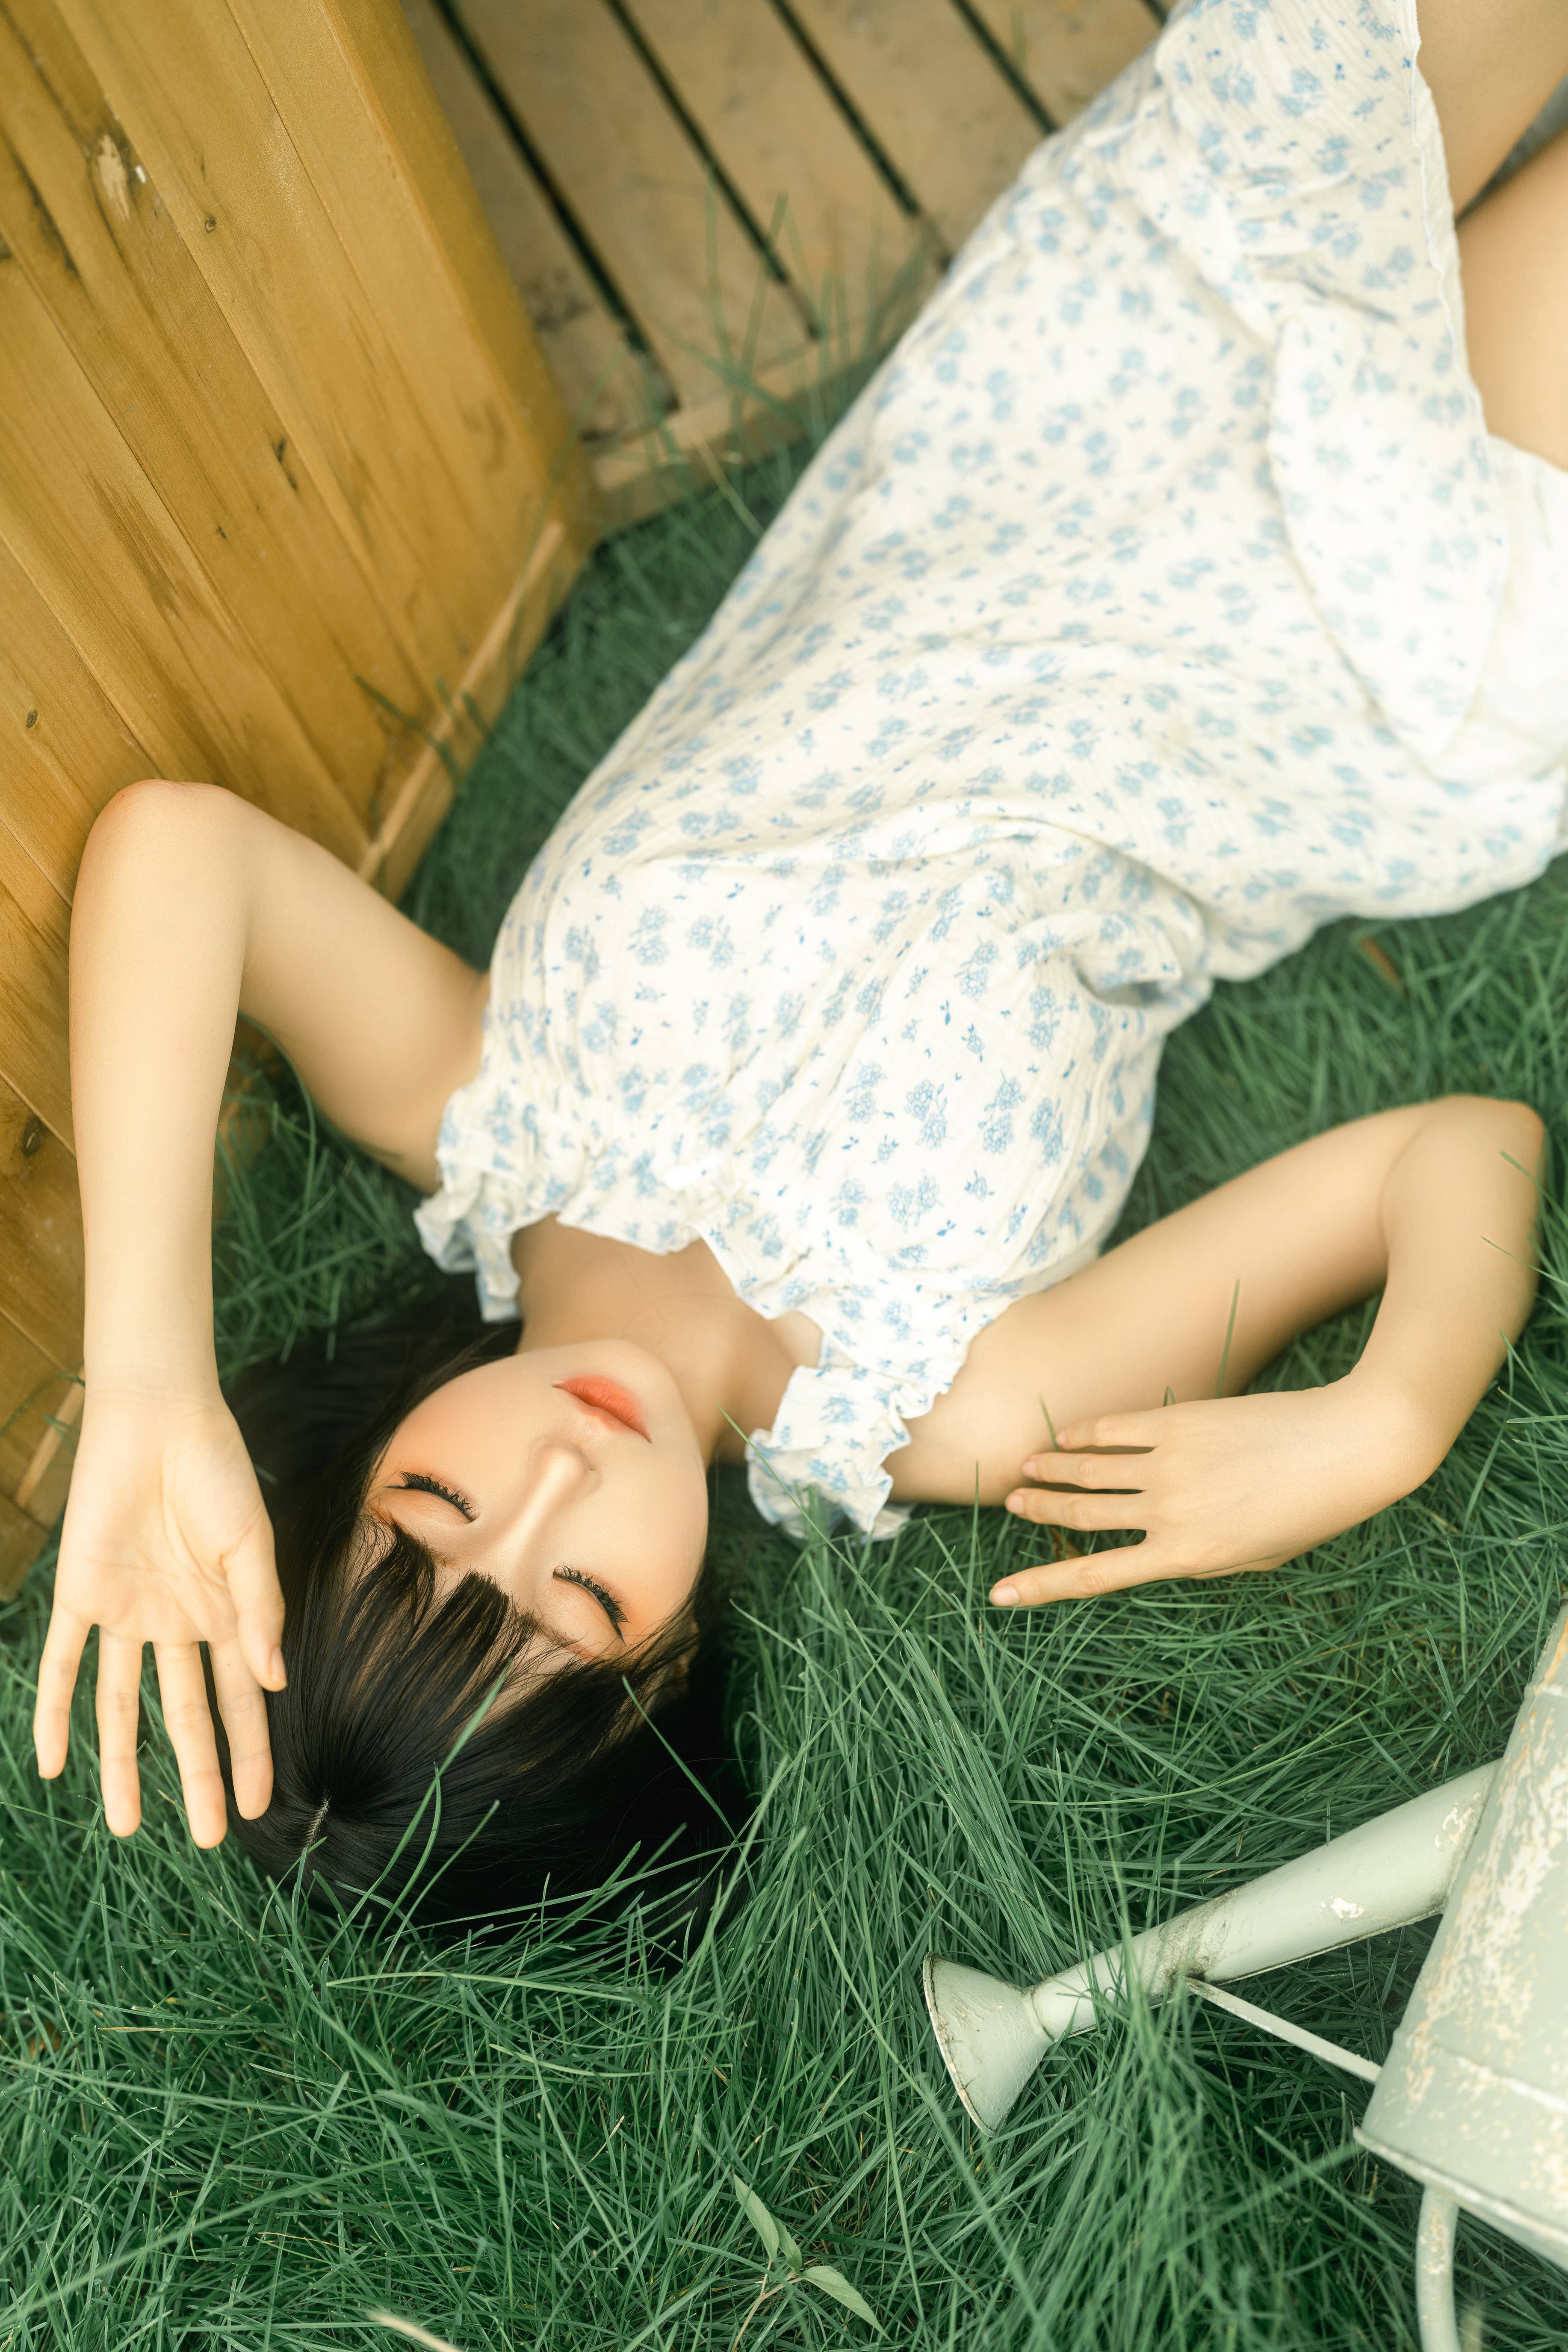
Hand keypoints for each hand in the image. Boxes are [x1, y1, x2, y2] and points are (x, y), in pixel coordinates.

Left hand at [33, 1381, 285, 1843]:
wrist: (157, 1418)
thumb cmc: (216, 1472)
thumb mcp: (251, 1542)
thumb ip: (259, 1609)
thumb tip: (273, 1680)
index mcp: (225, 1613)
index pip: (241, 1699)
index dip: (252, 1752)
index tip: (263, 1804)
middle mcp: (176, 1623)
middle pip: (186, 1715)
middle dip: (200, 1777)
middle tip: (214, 1836)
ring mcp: (127, 1613)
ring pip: (121, 1706)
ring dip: (124, 1766)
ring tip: (127, 1826)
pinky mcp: (80, 1594)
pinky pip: (63, 1664)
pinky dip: (54, 1713)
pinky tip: (51, 1764)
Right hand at [992, 1379, 1434, 1607]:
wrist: (1348, 1447)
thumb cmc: (1313, 1511)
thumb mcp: (1256, 1557)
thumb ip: (1202, 1557)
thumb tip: (1159, 1548)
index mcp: (1187, 1556)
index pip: (1097, 1576)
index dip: (1043, 1586)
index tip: (1001, 1595)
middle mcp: (1168, 1513)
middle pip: (1082, 1515)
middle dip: (1040, 1512)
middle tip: (1011, 1506)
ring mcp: (1169, 1465)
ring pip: (1088, 1470)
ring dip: (1050, 1470)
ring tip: (1025, 1468)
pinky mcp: (1178, 1422)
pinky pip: (1115, 1429)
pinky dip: (1084, 1432)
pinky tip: (1066, 1433)